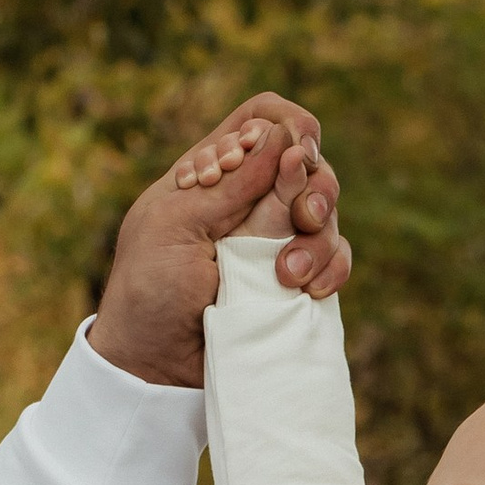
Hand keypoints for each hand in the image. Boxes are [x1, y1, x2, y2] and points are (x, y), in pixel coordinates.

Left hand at [89, 92, 350, 388]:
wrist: (155, 365)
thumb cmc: (149, 290)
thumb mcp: (177, 225)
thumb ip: (232, 184)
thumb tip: (283, 136)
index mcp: (212, 171)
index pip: (263, 119)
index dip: (289, 124)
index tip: (299, 149)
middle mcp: (249, 198)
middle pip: (309, 163)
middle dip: (315, 185)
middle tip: (303, 216)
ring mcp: (274, 239)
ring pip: (326, 213)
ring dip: (319, 238)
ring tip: (287, 275)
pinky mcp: (294, 279)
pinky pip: (335, 258)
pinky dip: (331, 268)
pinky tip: (307, 290)